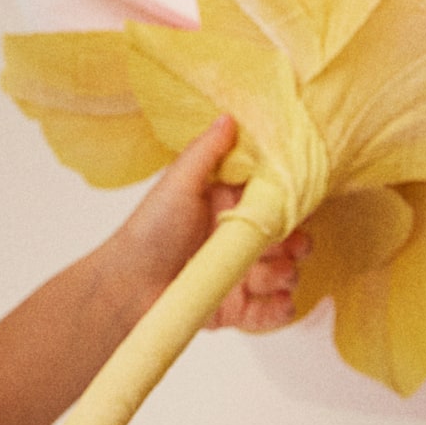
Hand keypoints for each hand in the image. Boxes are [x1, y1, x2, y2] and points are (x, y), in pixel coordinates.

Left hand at [110, 115, 310, 331]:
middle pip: (290, 239)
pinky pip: (276, 308)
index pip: (274, 201)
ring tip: (264, 273)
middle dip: (297, 242)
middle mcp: (238, 239)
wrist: (128, 286)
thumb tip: (230, 116)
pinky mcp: (240, 307)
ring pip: (287, 273)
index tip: (295, 203)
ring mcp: (242, 274)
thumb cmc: (149, 230)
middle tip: (288, 244)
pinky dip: (281, 305)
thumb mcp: (178, 183)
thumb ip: (207, 151)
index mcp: (229, 206)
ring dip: (285, 273)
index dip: (289, 202)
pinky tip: (271, 297)